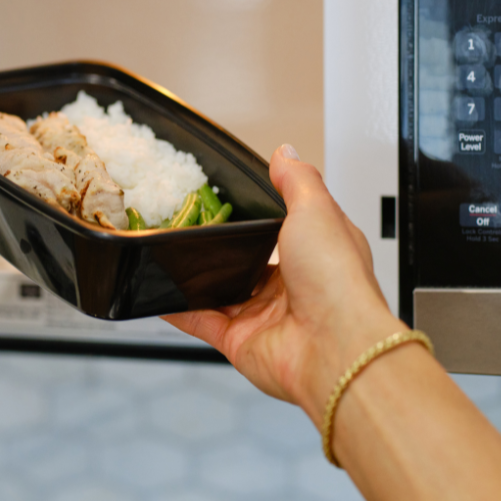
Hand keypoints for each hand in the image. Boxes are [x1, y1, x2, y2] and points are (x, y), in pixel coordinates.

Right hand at [164, 145, 405, 425]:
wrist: (334, 346)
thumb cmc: (338, 280)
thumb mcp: (317, 210)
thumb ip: (297, 181)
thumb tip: (286, 154)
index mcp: (316, 253)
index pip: (284, 229)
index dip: (260, 215)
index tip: (232, 200)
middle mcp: (292, 286)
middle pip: (248, 261)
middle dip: (222, 247)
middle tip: (192, 225)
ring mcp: (265, 315)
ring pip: (221, 291)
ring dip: (197, 276)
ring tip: (172, 253)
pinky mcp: (240, 340)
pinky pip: (201, 321)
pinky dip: (179, 310)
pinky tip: (162, 295)